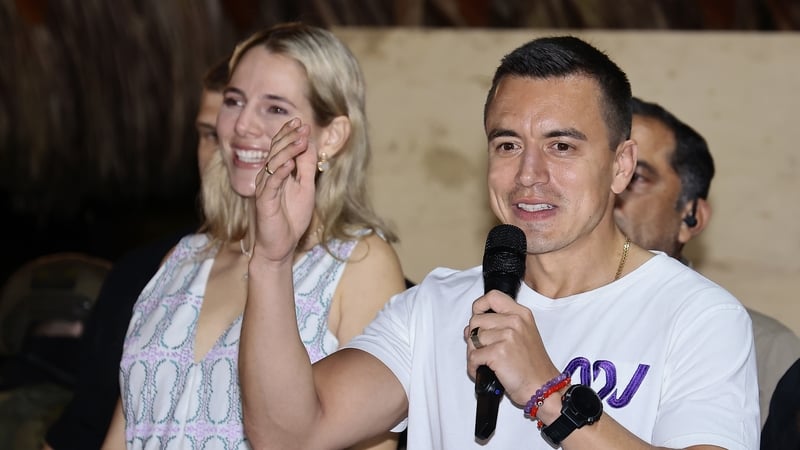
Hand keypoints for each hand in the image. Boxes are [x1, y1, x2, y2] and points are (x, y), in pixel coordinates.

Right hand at [252, 117, 315, 262]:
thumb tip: (309, 144)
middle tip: (301, 125)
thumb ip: (306, 167)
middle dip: (289, 137)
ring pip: (273, 163)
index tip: (301, 122)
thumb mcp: (306, 188)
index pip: (281, 148)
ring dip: (287, 150)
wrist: (281, 246)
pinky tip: (289, 163)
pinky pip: (271, 183)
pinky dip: (280, 172)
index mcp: (277, 173)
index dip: (289, 134)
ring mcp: (264, 188)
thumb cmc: (291, 218)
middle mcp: (268, 177)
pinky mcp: (263, 201)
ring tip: (300, 140)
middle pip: (276, 151)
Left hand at [464, 290, 560, 404]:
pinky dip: (473, 367)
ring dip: (473, 353)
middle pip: (476, 320)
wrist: (544, 388)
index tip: (477, 317)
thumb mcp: (524, 335)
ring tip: (485, 362)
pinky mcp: (498, 352)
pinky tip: (483, 371)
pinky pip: (473, 356)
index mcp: (521, 314)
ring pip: (472, 339)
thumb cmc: (533, 367)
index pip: (492, 297)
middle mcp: (515, 321)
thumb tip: (471, 328)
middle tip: (482, 349)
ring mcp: (507, 336)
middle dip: (474, 336)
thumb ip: (500, 325)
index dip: (479, 306)